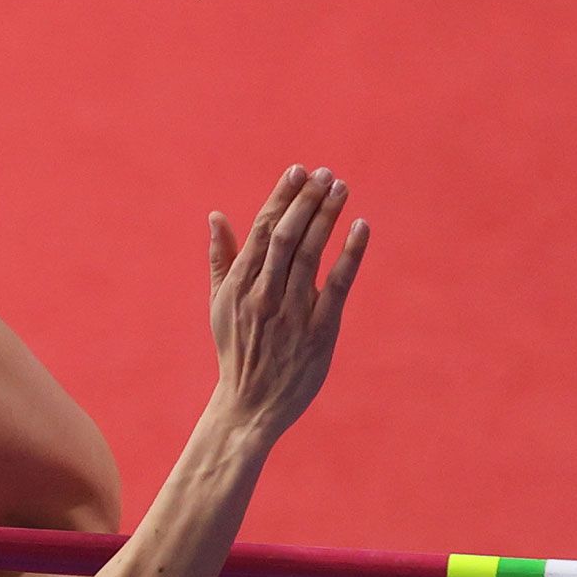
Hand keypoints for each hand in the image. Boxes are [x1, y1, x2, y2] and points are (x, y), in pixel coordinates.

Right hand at [206, 164, 369, 441]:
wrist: (249, 404)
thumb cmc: (237, 350)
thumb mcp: (219, 305)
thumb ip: (221, 259)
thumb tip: (216, 216)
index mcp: (238, 286)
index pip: (260, 231)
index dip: (281, 197)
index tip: (298, 171)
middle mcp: (263, 295)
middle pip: (286, 236)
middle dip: (306, 200)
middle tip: (325, 174)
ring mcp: (292, 312)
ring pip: (310, 254)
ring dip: (327, 217)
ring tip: (341, 188)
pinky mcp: (320, 330)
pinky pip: (338, 284)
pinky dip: (350, 253)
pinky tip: (360, 226)